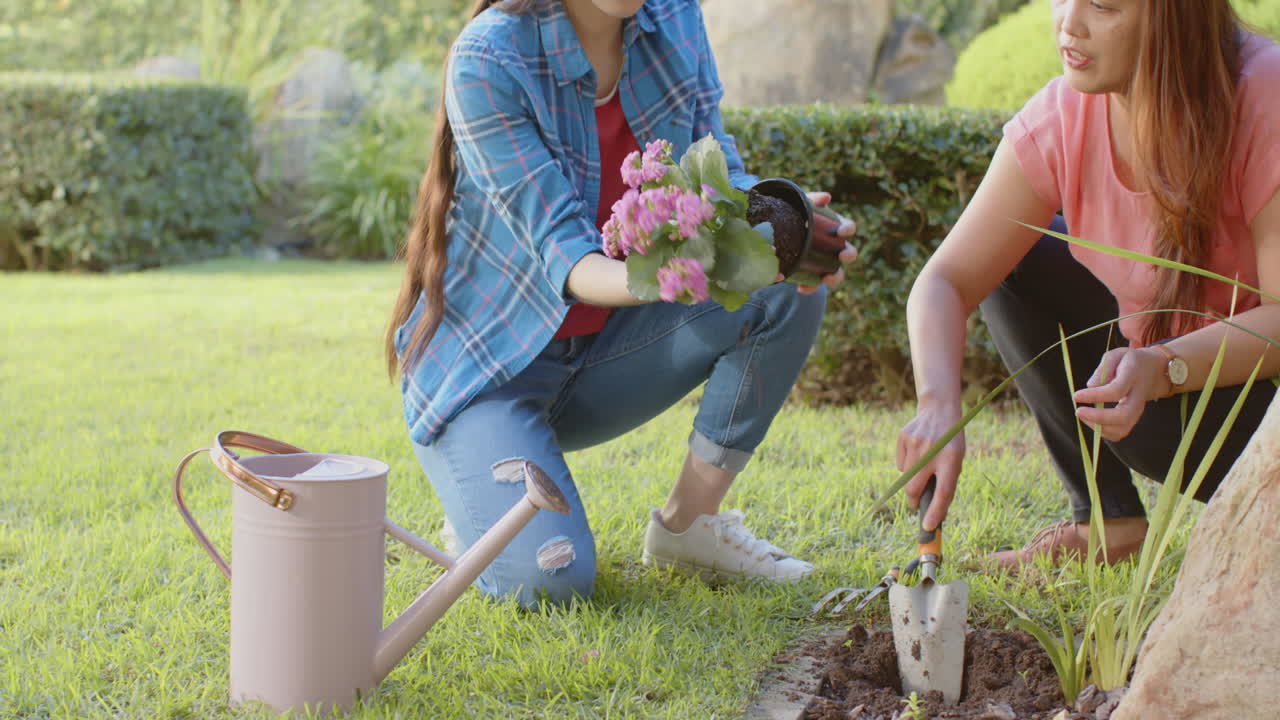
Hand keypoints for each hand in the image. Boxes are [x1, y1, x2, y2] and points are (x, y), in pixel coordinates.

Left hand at [776, 191, 858, 294]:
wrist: (778, 235)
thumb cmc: (798, 217)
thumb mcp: (802, 207)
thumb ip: (813, 199)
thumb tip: (827, 197)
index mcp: (835, 229)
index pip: (848, 227)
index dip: (848, 229)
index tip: (841, 231)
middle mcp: (834, 248)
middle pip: (849, 253)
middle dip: (849, 255)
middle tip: (842, 255)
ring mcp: (825, 263)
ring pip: (837, 274)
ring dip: (835, 277)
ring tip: (828, 278)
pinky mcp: (813, 276)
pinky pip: (814, 285)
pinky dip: (810, 288)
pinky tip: (801, 289)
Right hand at [896, 400, 964, 530]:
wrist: (939, 410)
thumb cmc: (950, 442)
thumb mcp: (956, 460)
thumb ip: (945, 482)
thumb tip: (932, 511)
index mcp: (952, 459)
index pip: (943, 492)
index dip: (935, 512)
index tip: (929, 527)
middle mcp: (933, 451)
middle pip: (915, 488)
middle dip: (914, 501)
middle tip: (916, 505)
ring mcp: (916, 443)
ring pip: (906, 477)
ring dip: (912, 479)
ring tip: (923, 464)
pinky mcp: (903, 437)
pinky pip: (900, 463)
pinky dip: (907, 464)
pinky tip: (916, 451)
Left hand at [1072, 347, 1168, 440]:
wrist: (1154, 370)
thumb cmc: (1129, 361)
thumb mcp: (1116, 355)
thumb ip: (1103, 368)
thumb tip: (1090, 386)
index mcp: (1133, 376)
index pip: (1116, 391)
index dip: (1095, 396)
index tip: (1076, 395)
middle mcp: (1138, 397)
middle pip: (1123, 416)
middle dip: (1098, 418)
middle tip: (1078, 411)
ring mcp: (1138, 410)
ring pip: (1122, 429)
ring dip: (1099, 427)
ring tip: (1083, 415)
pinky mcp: (1134, 418)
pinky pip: (1120, 432)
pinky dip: (1103, 431)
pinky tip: (1091, 420)